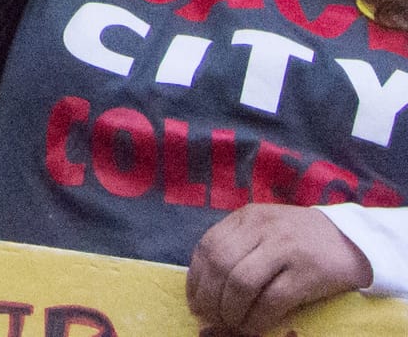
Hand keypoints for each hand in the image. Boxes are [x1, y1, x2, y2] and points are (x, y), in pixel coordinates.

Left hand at [186, 205, 370, 334]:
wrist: (349, 240)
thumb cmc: (299, 241)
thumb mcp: (264, 233)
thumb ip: (237, 249)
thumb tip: (205, 289)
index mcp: (246, 217)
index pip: (208, 245)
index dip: (196, 278)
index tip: (194, 303)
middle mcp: (261, 227)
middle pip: (220, 264)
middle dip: (210, 297)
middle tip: (211, 318)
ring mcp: (284, 248)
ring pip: (241, 282)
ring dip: (230, 310)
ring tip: (232, 325)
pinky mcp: (306, 272)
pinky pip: (272, 300)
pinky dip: (257, 319)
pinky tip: (253, 328)